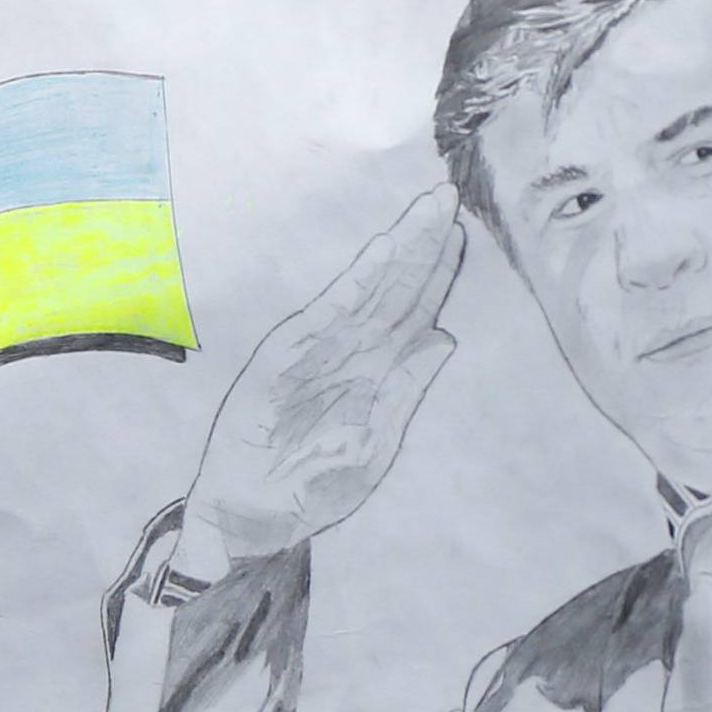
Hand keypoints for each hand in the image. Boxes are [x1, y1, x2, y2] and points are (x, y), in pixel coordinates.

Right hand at [173, 188, 463, 578]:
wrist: (251, 516)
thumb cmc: (310, 485)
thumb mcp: (375, 446)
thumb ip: (405, 391)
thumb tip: (443, 339)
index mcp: (374, 372)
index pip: (413, 310)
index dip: (437, 271)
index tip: (460, 230)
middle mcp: (349, 351)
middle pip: (395, 289)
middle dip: (421, 242)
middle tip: (446, 195)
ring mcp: (317, 349)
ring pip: (366, 291)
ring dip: (396, 251)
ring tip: (423, 214)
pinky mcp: (286, 355)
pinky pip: (329, 314)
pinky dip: (354, 285)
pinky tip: (379, 258)